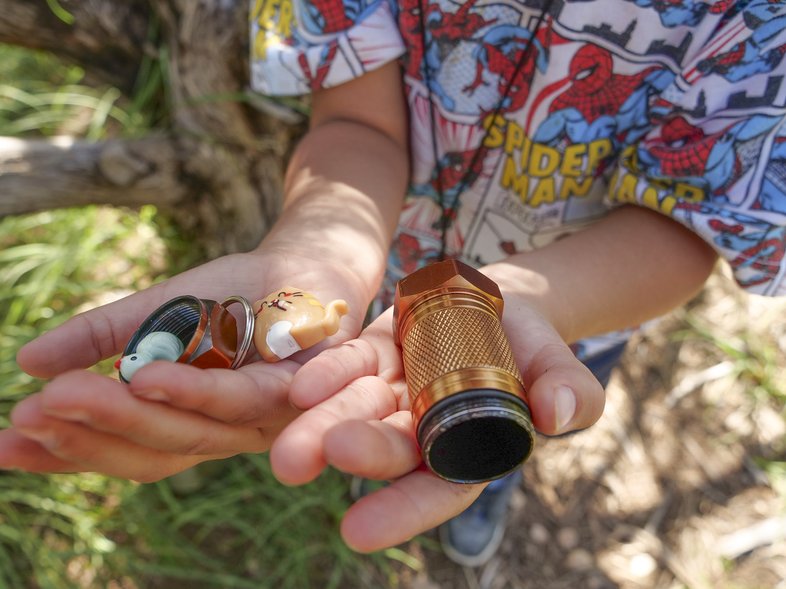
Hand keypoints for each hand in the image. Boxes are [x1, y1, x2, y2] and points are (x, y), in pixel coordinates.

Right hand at [1, 251, 367, 480]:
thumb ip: (103, 336)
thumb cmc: (236, 295)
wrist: (305, 262)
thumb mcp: (158, 310)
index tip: (3, 442)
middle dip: (87, 434)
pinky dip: (195, 392)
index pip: (119, 449)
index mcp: (187, 422)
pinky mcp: (298, 389)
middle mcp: (224, 432)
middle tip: (31, 415)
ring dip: (128, 416)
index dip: (63, 452)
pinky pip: (245, 397)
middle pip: (150, 450)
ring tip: (68, 397)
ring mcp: (263, 418)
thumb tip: (26, 361)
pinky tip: (148, 379)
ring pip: (190, 432)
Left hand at [269, 300, 604, 551]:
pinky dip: (326, 375)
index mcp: (469, 447)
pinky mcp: (376, 353)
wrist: (502, 303)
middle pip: (386, 449)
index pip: (437, 487)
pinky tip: (299, 387)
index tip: (355, 532)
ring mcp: (395, 390)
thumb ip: (571, 391)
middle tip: (300, 463)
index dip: (400, 510)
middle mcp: (424, 428)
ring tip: (285, 446)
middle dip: (350, 455)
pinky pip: (350, 365)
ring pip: (355, 410)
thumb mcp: (561, 367)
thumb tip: (557, 414)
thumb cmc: (537, 347)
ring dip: (319, 424)